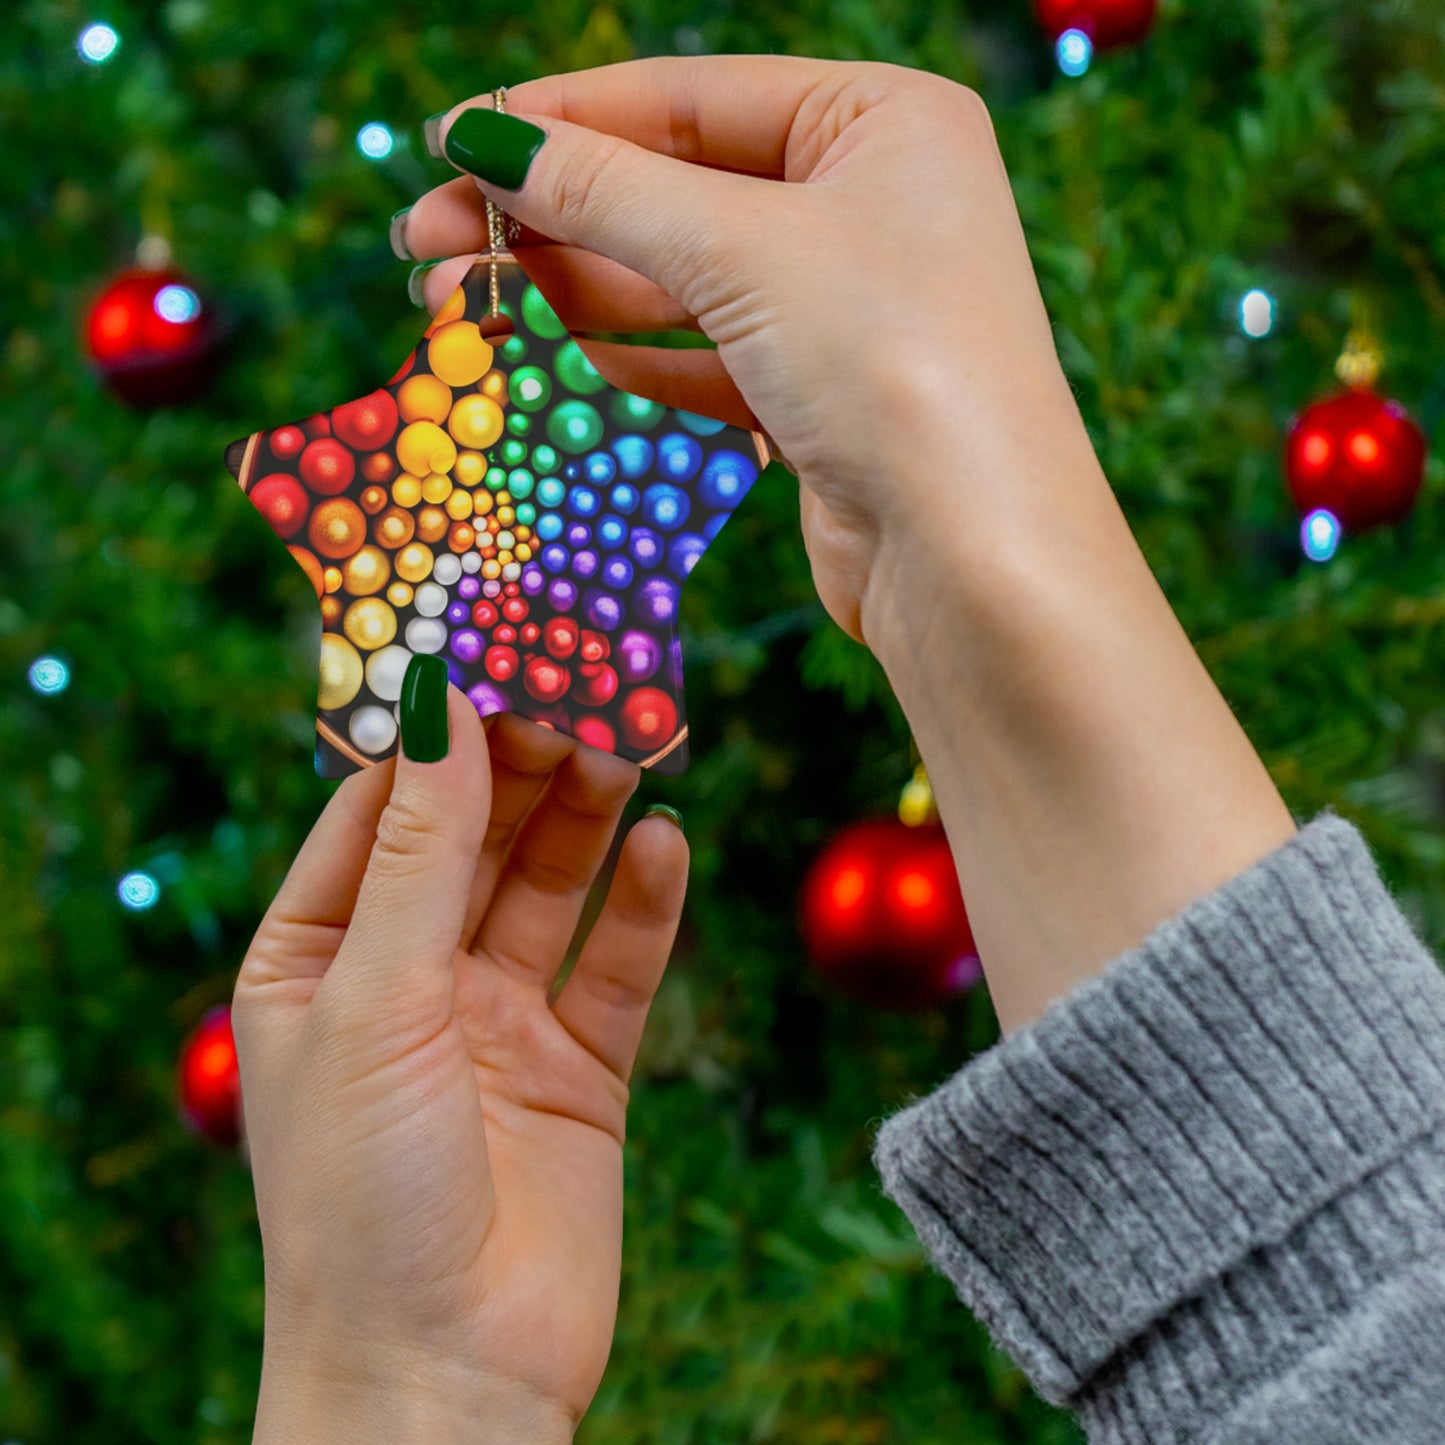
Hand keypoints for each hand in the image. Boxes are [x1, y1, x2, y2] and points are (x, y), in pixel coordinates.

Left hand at [233, 697, 687, 1441]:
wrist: (446, 1379)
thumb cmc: (362, 1195)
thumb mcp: (375, 998)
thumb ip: (419, 850)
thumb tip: (438, 701)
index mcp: (319, 958)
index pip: (379, 809)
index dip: (434, 729)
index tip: (490, 643)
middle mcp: (408, 979)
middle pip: (476, 836)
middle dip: (527, 759)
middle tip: (586, 678)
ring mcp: (497, 1022)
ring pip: (551, 885)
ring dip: (590, 815)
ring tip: (635, 739)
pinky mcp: (579, 1068)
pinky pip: (616, 965)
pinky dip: (644, 904)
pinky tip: (668, 845)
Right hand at [400, 56, 1093, 644]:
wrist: (972, 556)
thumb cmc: (891, 363)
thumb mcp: (742, 249)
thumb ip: (607, 190)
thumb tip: (485, 140)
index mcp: (881, 121)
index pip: (689, 97)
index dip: (561, 118)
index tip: (450, 142)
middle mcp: (869, 204)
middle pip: (674, 190)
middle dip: (549, 217)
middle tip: (425, 242)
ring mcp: (845, 307)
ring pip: (680, 283)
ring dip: (569, 294)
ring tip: (457, 307)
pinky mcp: (820, 398)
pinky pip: (703, 360)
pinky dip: (625, 363)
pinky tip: (545, 365)